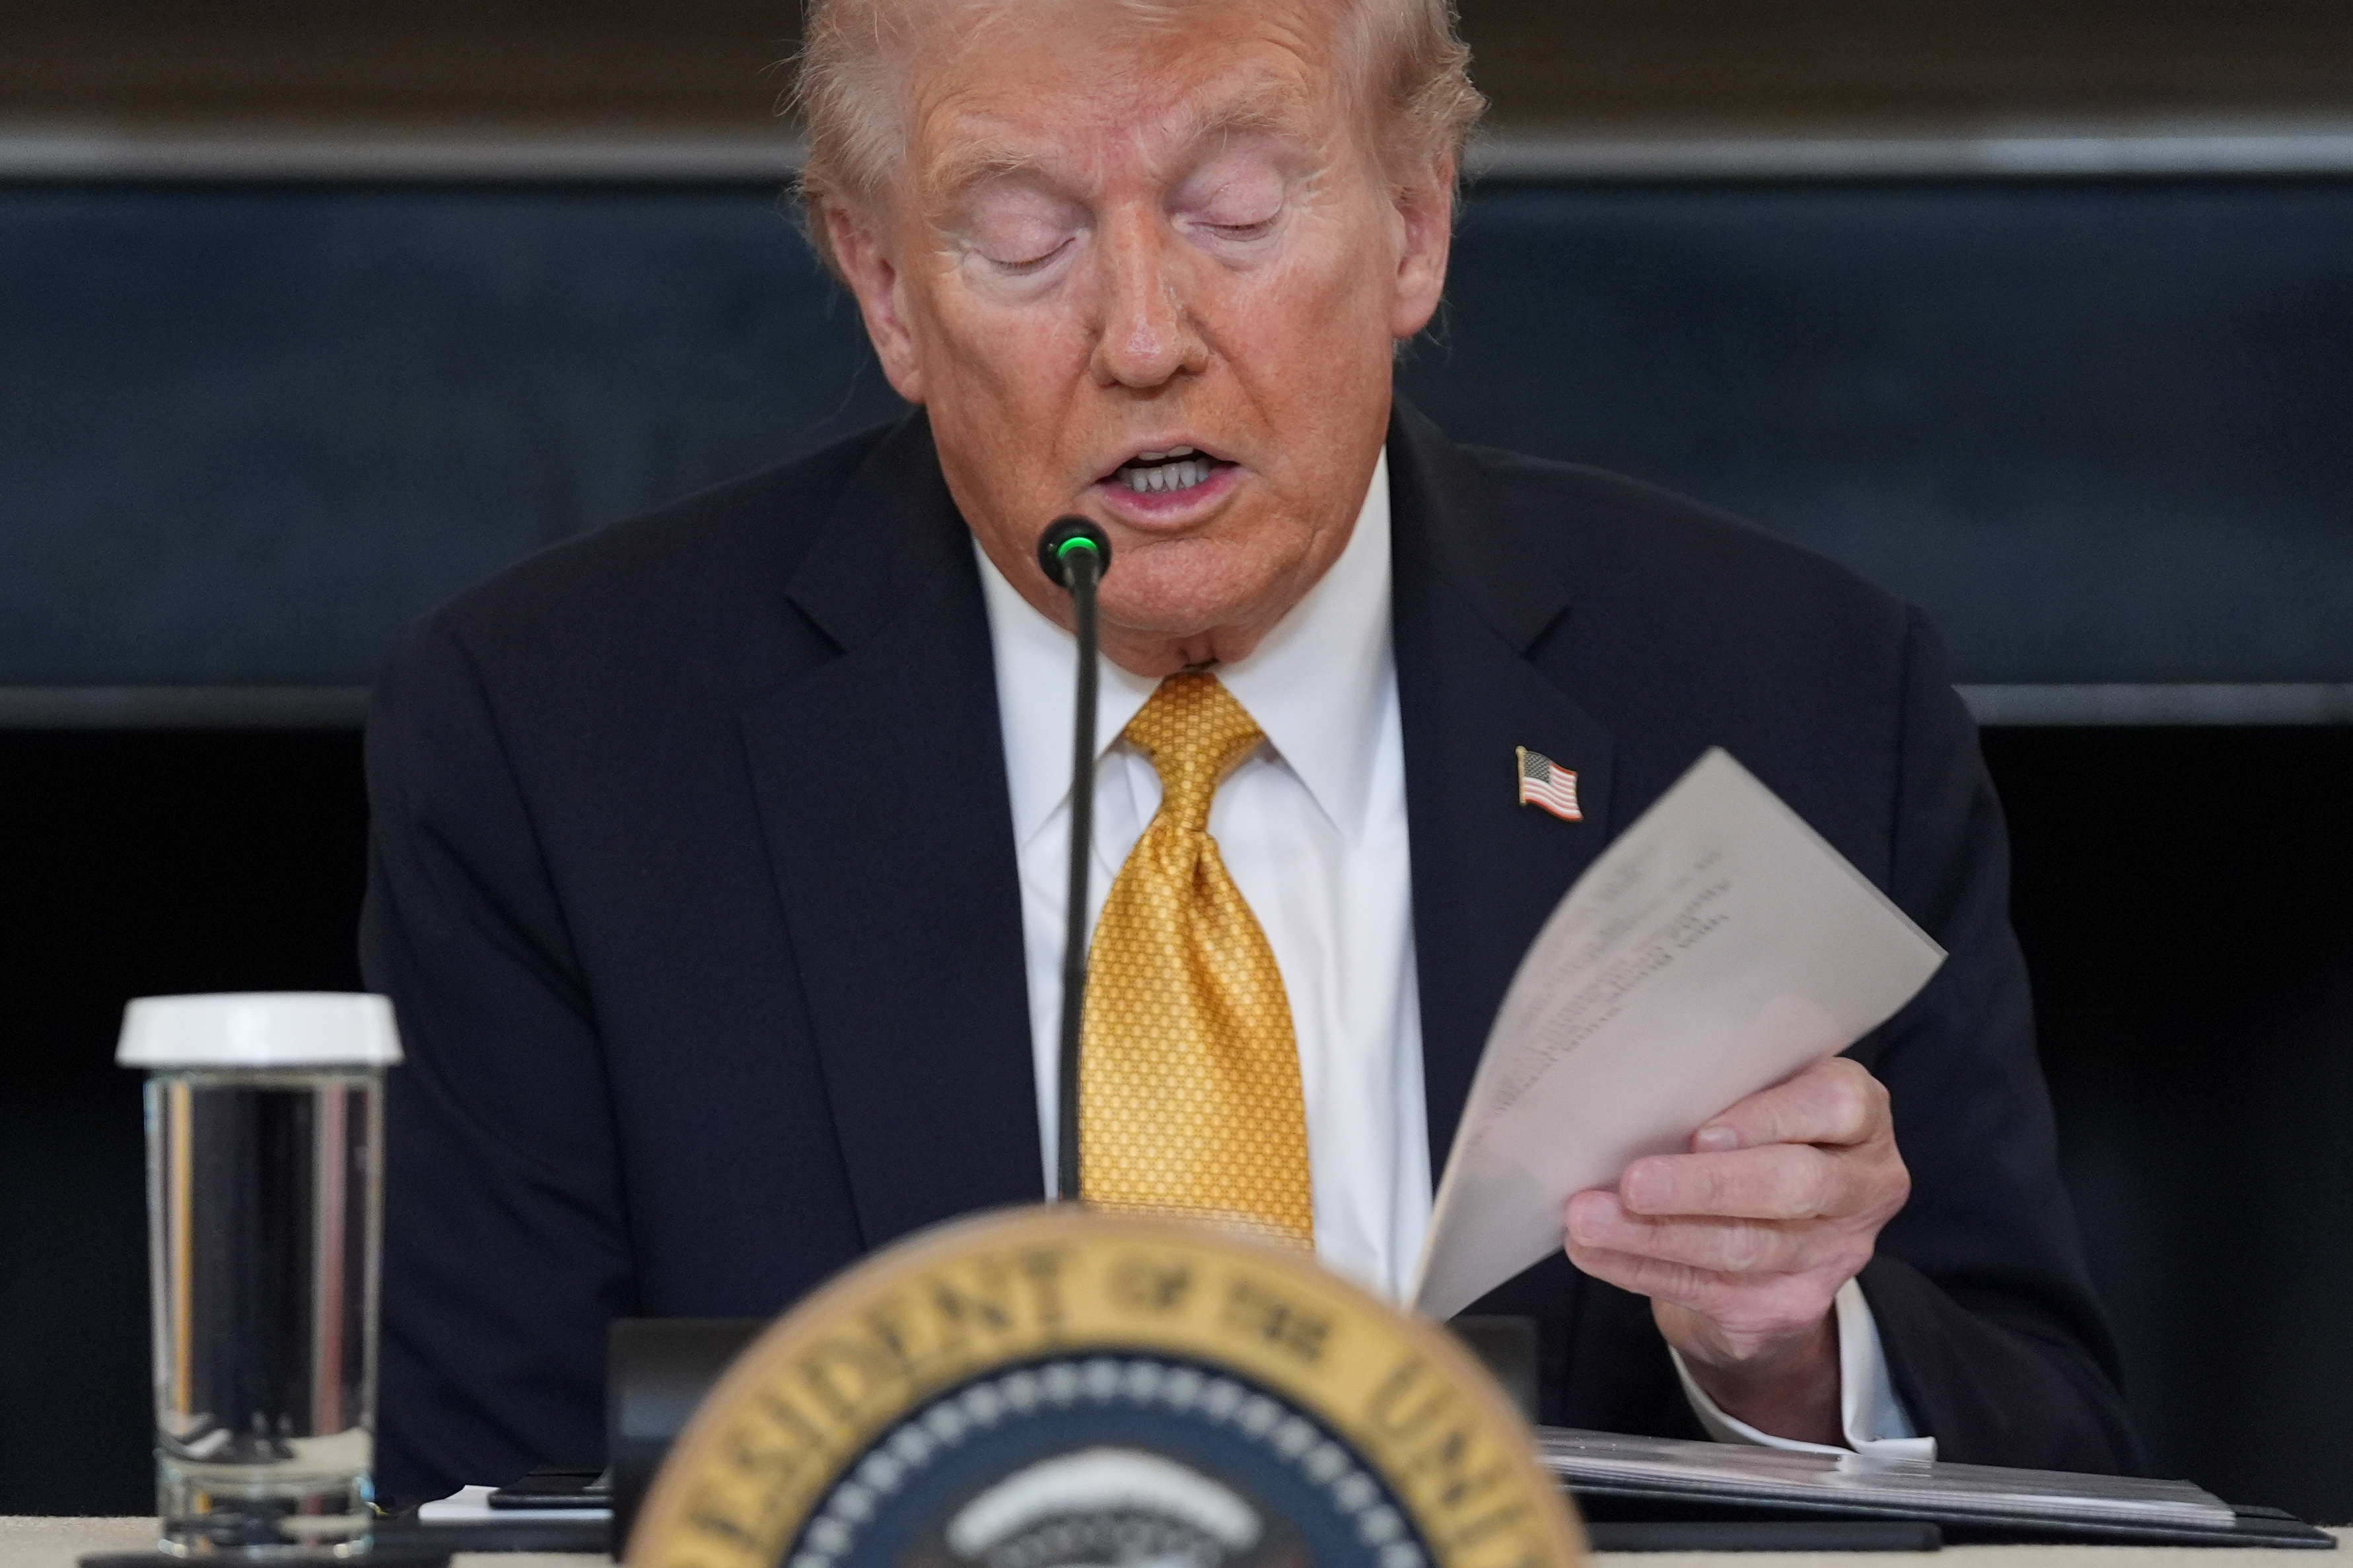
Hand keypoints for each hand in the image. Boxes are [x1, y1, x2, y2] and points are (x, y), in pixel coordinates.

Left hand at [1561, 1056, 1909, 1445]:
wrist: (1772, 1251)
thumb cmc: (1752, 1141)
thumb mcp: (1757, 1100)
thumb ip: (1723, 1091)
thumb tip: (1627, 1089)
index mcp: (1857, 1116)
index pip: (1834, 1105)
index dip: (1768, 1118)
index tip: (1700, 1132)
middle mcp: (1862, 1184)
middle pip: (1794, 1185)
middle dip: (1706, 1186)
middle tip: (1633, 1182)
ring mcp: (1833, 1254)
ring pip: (1745, 1246)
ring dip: (1654, 1234)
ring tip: (1588, 1217)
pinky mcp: (1789, 1306)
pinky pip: (1707, 1289)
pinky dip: (1638, 1267)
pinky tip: (1592, 1251)